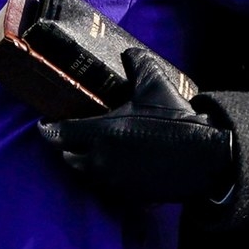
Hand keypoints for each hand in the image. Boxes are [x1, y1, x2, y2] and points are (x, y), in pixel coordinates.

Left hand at [37, 50, 237, 202]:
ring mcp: (114, 181)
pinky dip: (105, 176)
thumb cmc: (176, 118)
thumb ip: (135, 63)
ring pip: (85, 174)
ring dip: (85, 162)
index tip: (45, 124)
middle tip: (74, 135)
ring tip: (93, 150)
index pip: (58, 134)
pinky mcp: (128, 195)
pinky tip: (116, 165)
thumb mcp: (154, 83)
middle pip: (68, 157)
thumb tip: (127, 53)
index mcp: (100, 132)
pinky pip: (106, 186)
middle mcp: (100, 160)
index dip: (48, 129)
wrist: (204, 156)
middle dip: (67, 146)